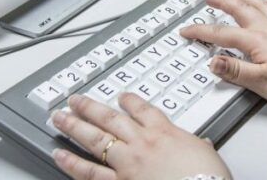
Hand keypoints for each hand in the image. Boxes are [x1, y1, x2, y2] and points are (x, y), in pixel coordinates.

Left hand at [51, 93, 230, 179]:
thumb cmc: (207, 177)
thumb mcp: (207, 156)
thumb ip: (199, 148)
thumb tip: (204, 147)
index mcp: (164, 133)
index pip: (142, 110)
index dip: (129, 100)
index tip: (121, 96)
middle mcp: (142, 143)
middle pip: (110, 118)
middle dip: (90, 107)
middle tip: (75, 100)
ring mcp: (127, 163)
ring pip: (95, 139)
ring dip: (74, 126)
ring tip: (59, 118)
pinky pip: (89, 172)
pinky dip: (72, 163)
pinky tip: (59, 155)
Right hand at [180, 0, 266, 109]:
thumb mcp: (260, 82)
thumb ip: (235, 70)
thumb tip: (213, 61)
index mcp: (256, 40)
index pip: (221, 32)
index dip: (201, 30)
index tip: (186, 30)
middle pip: (239, 8)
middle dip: (220, 1)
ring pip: (256, 5)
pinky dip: (264, 3)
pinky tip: (264, 2)